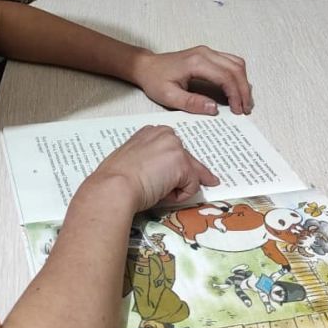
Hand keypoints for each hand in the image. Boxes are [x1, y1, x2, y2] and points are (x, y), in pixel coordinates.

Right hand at [88, 125, 218, 211]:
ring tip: (161, 195)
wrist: (115, 186)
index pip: (173, 148)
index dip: (179, 163)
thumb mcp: (132, 159)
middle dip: (195, 173)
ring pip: (191, 173)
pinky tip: (162, 195)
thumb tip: (160, 174)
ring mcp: (176, 148)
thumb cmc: (115, 178)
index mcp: (150, 131)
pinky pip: (191, 187)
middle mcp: (165, 134)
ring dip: (180, 187)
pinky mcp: (183, 165)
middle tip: (212, 180)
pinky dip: (180, 196)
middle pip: (188, 159)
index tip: (184, 170)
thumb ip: (149, 159)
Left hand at [131, 46, 252, 114]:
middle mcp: (205, 53)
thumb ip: (191, 103)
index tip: (238, 111)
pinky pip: (230, 62)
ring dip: (243, 82)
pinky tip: (235, 91)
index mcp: (196, 63)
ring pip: (236, 64)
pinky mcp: (207, 55)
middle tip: (245, 109)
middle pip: (236, 69)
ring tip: (243, 102)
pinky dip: (237, 76)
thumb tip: (214, 109)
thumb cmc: (154, 80)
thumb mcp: (169, 97)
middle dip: (244, 90)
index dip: (236, 95)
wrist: (146, 66)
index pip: (226, 77)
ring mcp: (207, 52)